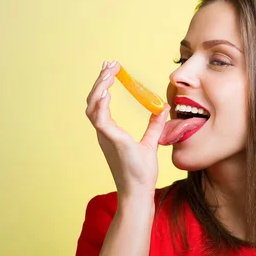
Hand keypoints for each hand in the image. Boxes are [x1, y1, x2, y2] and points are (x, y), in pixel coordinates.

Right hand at [85, 61, 170, 199]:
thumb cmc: (141, 173)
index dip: (103, 85)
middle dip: (100, 80)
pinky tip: (106, 92)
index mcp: (110, 132)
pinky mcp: (112, 141)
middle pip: (94, 101)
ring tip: (108, 73)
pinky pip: (100, 119)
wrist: (140, 191)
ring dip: (99, 88)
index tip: (111, 70)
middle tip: (109, 64)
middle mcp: (104, 132)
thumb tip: (162, 110)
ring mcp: (106, 136)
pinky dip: (100, 105)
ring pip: (93, 107)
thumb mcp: (151, 142)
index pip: (101, 103)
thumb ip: (154, 125)